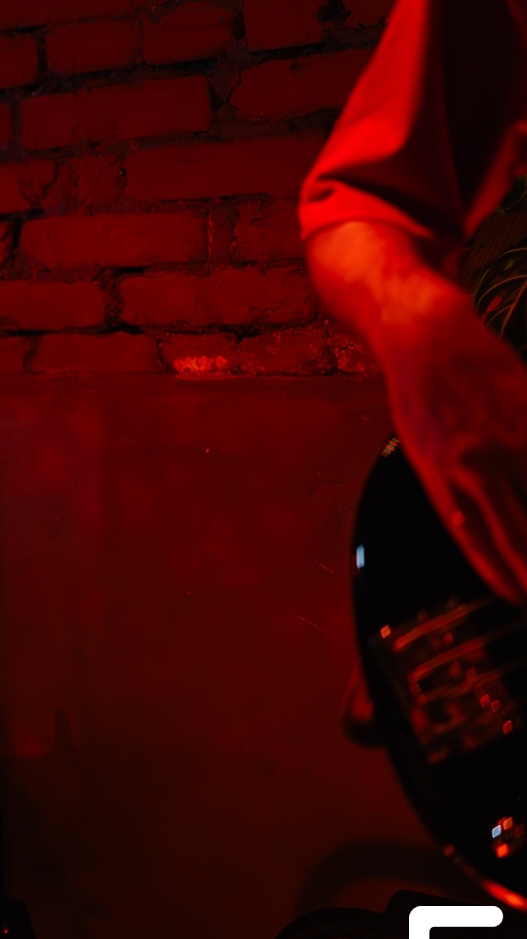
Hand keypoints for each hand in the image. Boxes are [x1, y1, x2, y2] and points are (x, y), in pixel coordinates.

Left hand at [377, 286, 526, 602]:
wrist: (430, 336)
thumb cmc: (422, 401)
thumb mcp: (423, 459)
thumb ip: (457, 502)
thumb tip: (488, 541)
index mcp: (445, 484)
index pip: (484, 553)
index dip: (511, 585)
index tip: (522, 602)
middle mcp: (480, 467)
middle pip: (524, 538)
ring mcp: (515, 439)